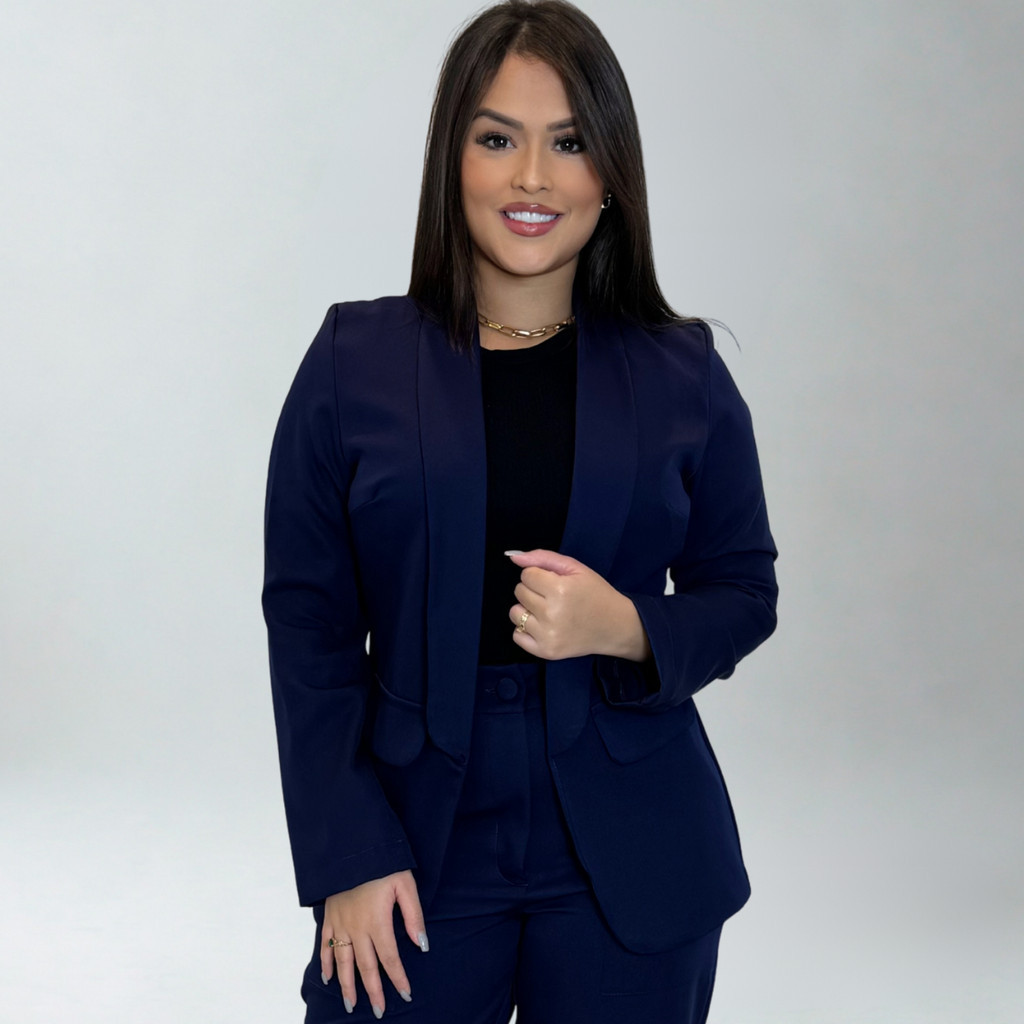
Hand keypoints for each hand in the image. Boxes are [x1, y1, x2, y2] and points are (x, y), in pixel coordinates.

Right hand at [321, 870, 427, 1016]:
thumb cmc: (383, 863)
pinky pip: (325, 944)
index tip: (405, 993)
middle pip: (365, 966)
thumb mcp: (405, 884)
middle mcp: (357, 928)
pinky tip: (328, 978)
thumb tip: (421, 944)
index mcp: (377, 921)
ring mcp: (340, 923)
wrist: (352, 846)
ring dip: (347, 985)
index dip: (398, 978)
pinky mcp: (330, 916)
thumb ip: (413, 916)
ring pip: (343, 961)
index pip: (390, 958)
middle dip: (373, 991)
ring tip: (351, 1004)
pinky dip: (326, 963)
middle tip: (379, 1011)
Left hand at [506, 549, 651, 661]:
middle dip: (533, 590)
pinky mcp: (546, 651)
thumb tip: (514, 558)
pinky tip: (543, 626)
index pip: (526, 575)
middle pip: (519, 592)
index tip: (554, 582)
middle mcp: (551, 613)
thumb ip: (544, 558)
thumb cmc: (595, 594)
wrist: (615, 626)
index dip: (539, 575)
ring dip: (527, 609)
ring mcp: (548, 635)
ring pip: (515, 613)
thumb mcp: (576, 568)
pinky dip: (525, 630)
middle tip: (553, 597)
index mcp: (560, 589)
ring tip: (547, 612)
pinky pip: (517, 635)